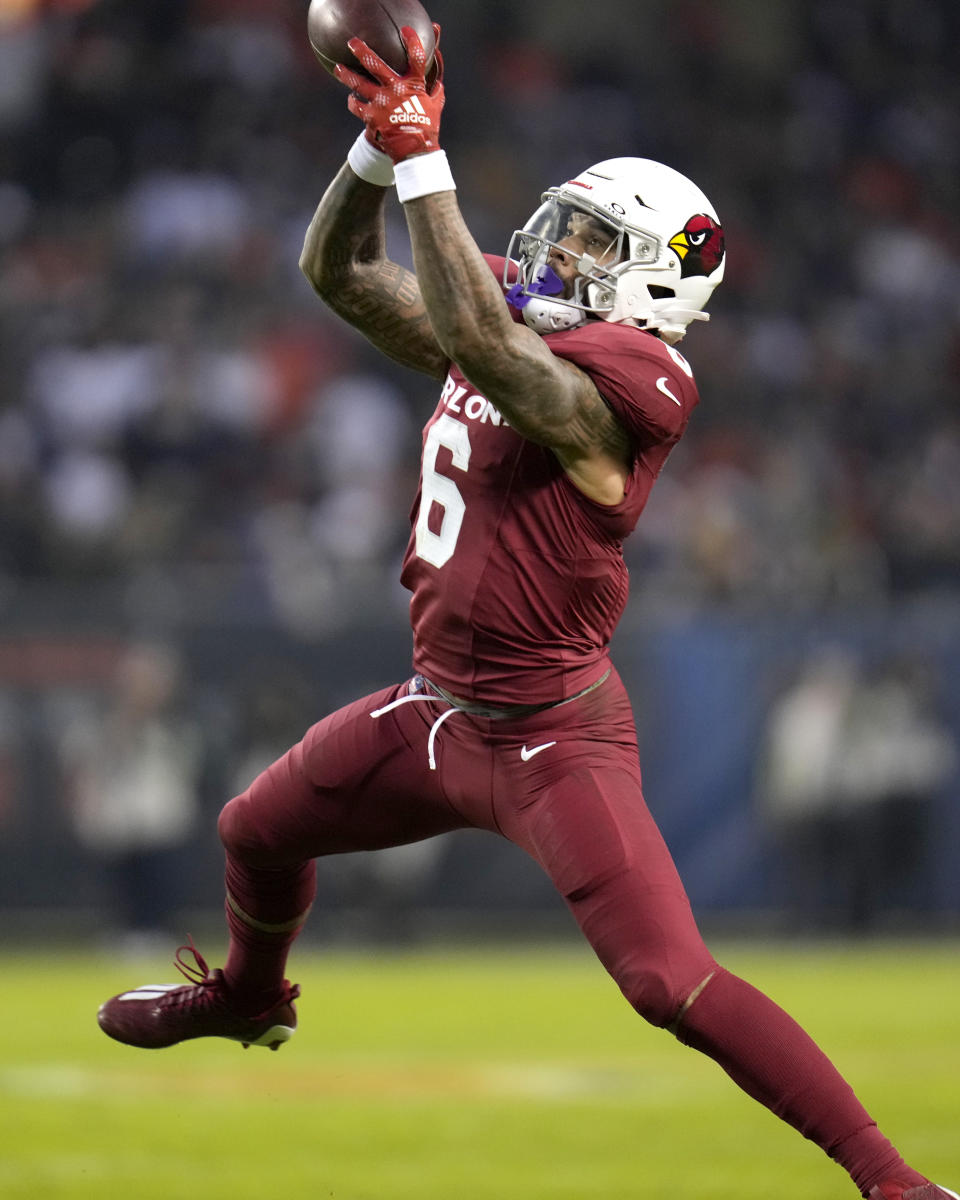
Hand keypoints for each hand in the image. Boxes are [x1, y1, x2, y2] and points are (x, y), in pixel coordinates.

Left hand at [334, 24, 444, 162]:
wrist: (414, 151)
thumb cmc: (427, 129)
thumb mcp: (436, 108)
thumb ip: (435, 92)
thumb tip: (438, 81)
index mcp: (413, 85)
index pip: (416, 58)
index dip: (412, 42)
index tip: (405, 32)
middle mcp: (395, 90)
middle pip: (375, 64)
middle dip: (362, 51)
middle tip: (352, 43)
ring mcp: (380, 103)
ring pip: (358, 84)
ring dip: (346, 75)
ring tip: (338, 68)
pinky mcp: (371, 117)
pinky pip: (356, 106)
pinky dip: (353, 103)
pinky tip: (352, 100)